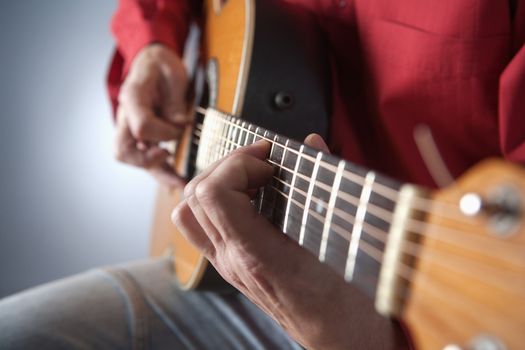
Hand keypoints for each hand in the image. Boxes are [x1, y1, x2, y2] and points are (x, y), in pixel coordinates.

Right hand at [115, 44, 188, 186]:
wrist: (152, 62)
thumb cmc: (162, 65)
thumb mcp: (172, 74)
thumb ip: (174, 101)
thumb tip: (181, 125)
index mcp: (132, 97)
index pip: (141, 126)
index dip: (164, 132)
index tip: (182, 126)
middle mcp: (126, 116)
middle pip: (123, 150)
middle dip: (147, 160)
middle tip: (169, 156)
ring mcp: (130, 129)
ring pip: (133, 160)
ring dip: (157, 172)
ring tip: (181, 183)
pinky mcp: (141, 138)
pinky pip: (147, 160)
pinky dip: (162, 172)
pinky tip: (179, 181)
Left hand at [171, 135, 406, 348]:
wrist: (341, 341)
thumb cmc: (348, 303)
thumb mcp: (344, 241)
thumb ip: (324, 187)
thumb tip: (312, 143)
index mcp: (258, 255)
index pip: (214, 194)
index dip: (239, 163)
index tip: (270, 159)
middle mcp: (233, 261)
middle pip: (196, 194)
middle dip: (229, 164)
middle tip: (264, 160)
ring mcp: (228, 265)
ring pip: (189, 211)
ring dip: (215, 180)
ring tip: (251, 175)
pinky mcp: (231, 267)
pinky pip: (200, 226)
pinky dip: (214, 201)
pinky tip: (247, 197)